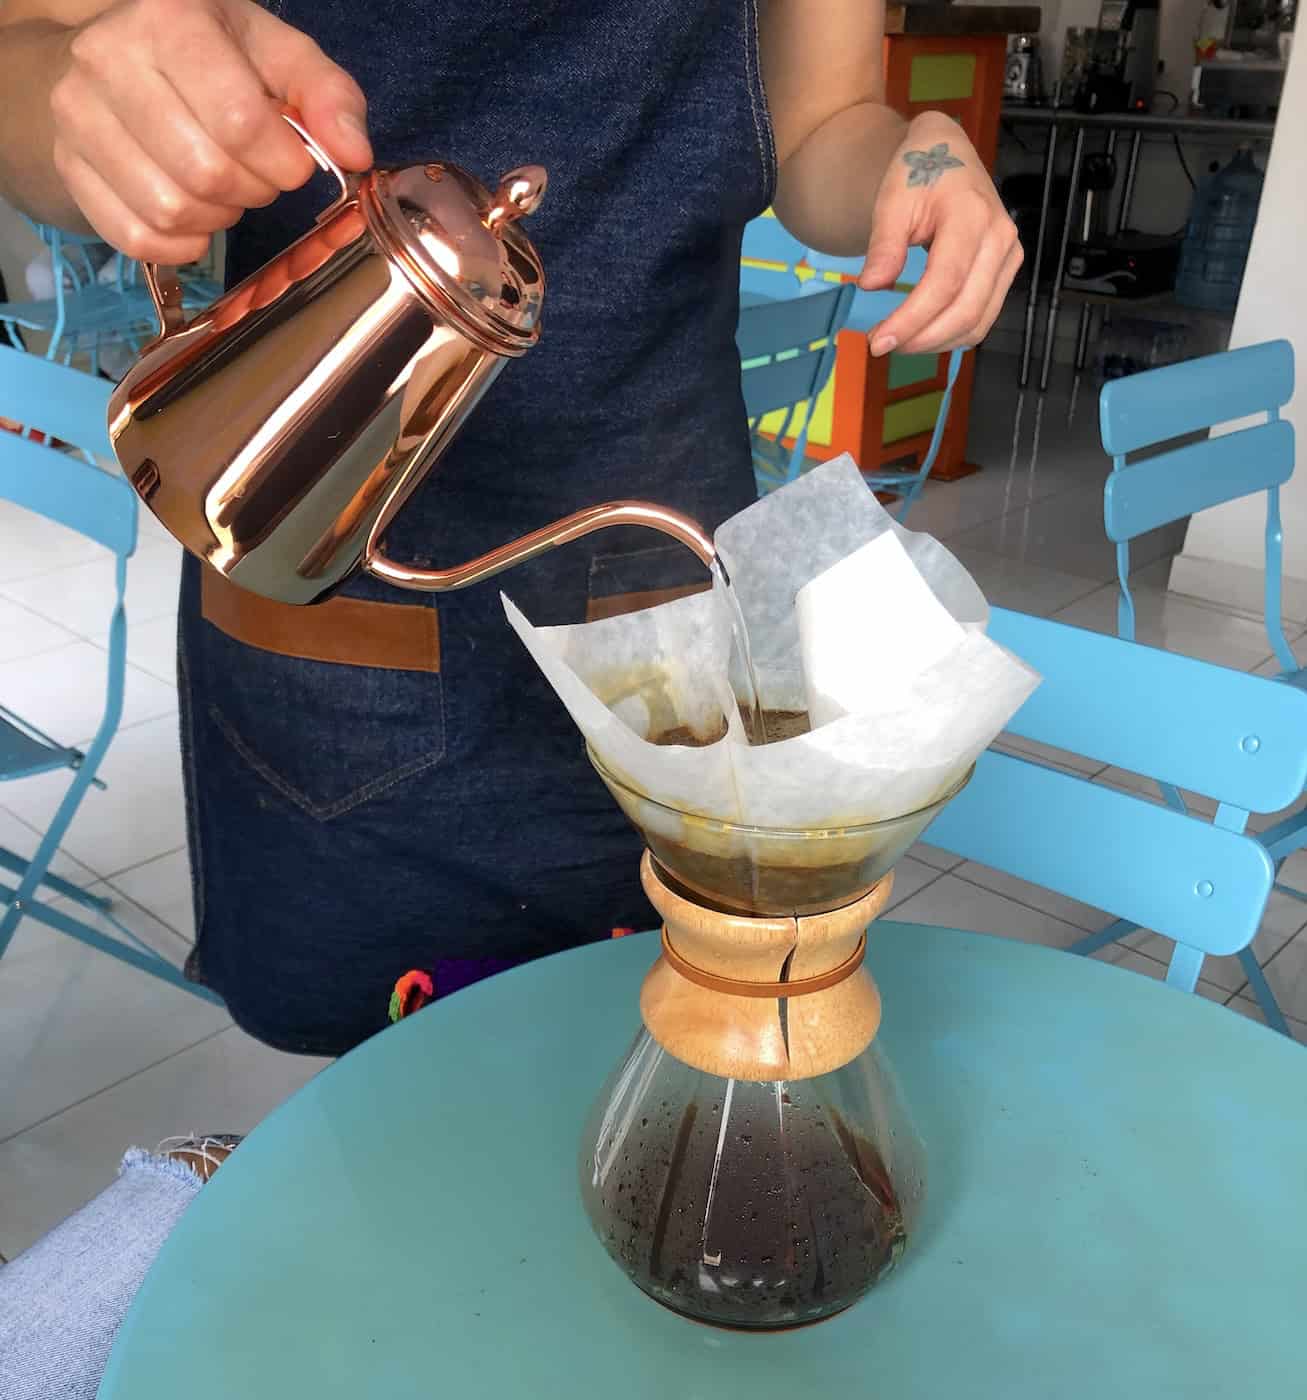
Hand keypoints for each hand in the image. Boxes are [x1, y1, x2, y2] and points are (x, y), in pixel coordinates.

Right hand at [48, 0, 370, 263]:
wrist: (119, 56)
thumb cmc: (214, 57)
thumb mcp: (275, 55)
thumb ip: (327, 95)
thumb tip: (354, 153)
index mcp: (169, 18)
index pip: (237, 121)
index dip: (281, 161)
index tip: (291, 161)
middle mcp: (107, 59)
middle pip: (206, 172)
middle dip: (252, 189)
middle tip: (256, 173)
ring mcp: (77, 115)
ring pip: (171, 210)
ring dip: (217, 217)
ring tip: (223, 188)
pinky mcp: (68, 166)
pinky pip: (137, 237)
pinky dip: (180, 244)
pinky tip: (194, 217)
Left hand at [857, 113, 1020, 355]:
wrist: (948, 152)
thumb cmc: (919, 172)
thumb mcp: (893, 200)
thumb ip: (884, 244)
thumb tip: (871, 286)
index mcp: (972, 216)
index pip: (945, 282)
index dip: (912, 319)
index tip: (878, 340)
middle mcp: (1001, 239)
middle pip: (966, 310)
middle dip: (921, 339)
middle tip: (882, 346)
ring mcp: (1009, 257)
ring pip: (978, 322)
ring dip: (936, 343)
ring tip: (898, 341)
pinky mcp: (1006, 271)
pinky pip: (982, 317)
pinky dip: (951, 334)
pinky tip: (921, 333)